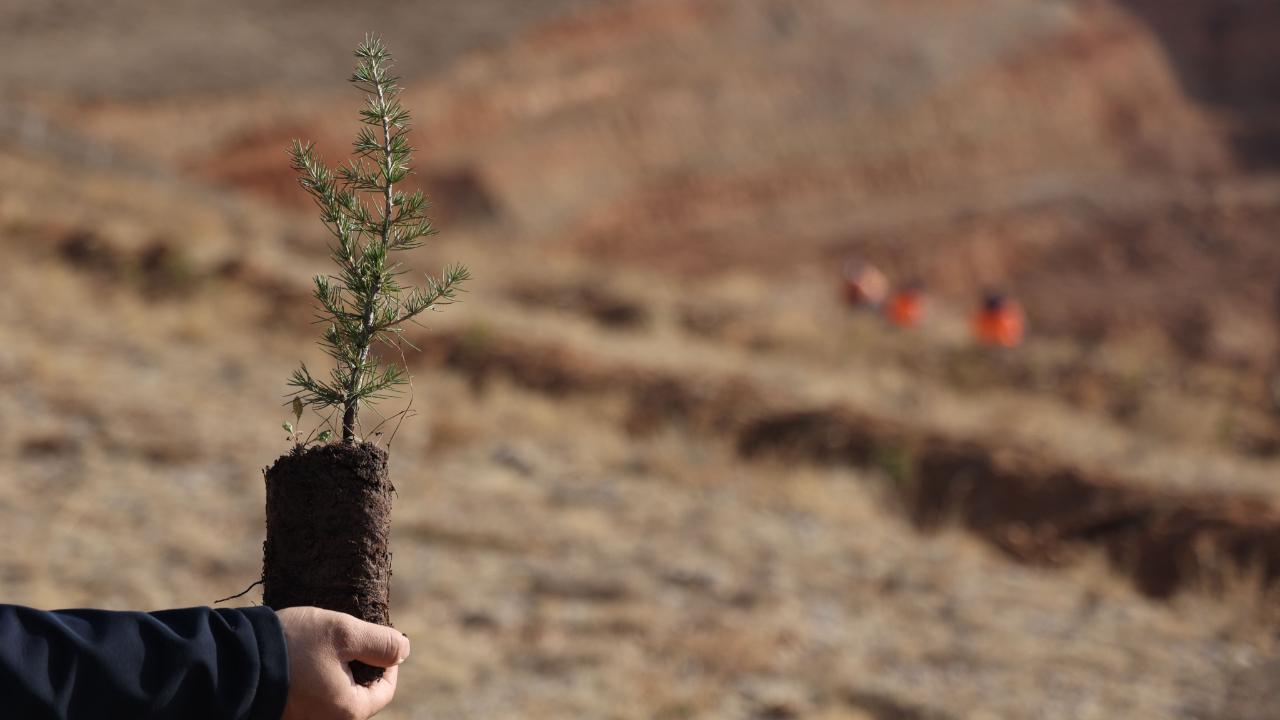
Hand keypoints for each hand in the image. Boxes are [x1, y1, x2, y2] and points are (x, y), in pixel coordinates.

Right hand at [277, 607, 409, 719]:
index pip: (385, 690)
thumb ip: (379, 642)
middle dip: (361, 665)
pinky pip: (315, 698)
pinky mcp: (288, 714)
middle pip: (360, 695)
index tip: (380, 638)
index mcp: (348, 712)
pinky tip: (308, 658)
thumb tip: (404, 651)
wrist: (234, 660)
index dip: (388, 662)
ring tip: (327, 645)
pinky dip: (318, 679)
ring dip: (339, 671)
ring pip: (337, 695)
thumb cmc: (292, 646)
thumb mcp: (343, 633)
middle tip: (351, 638)